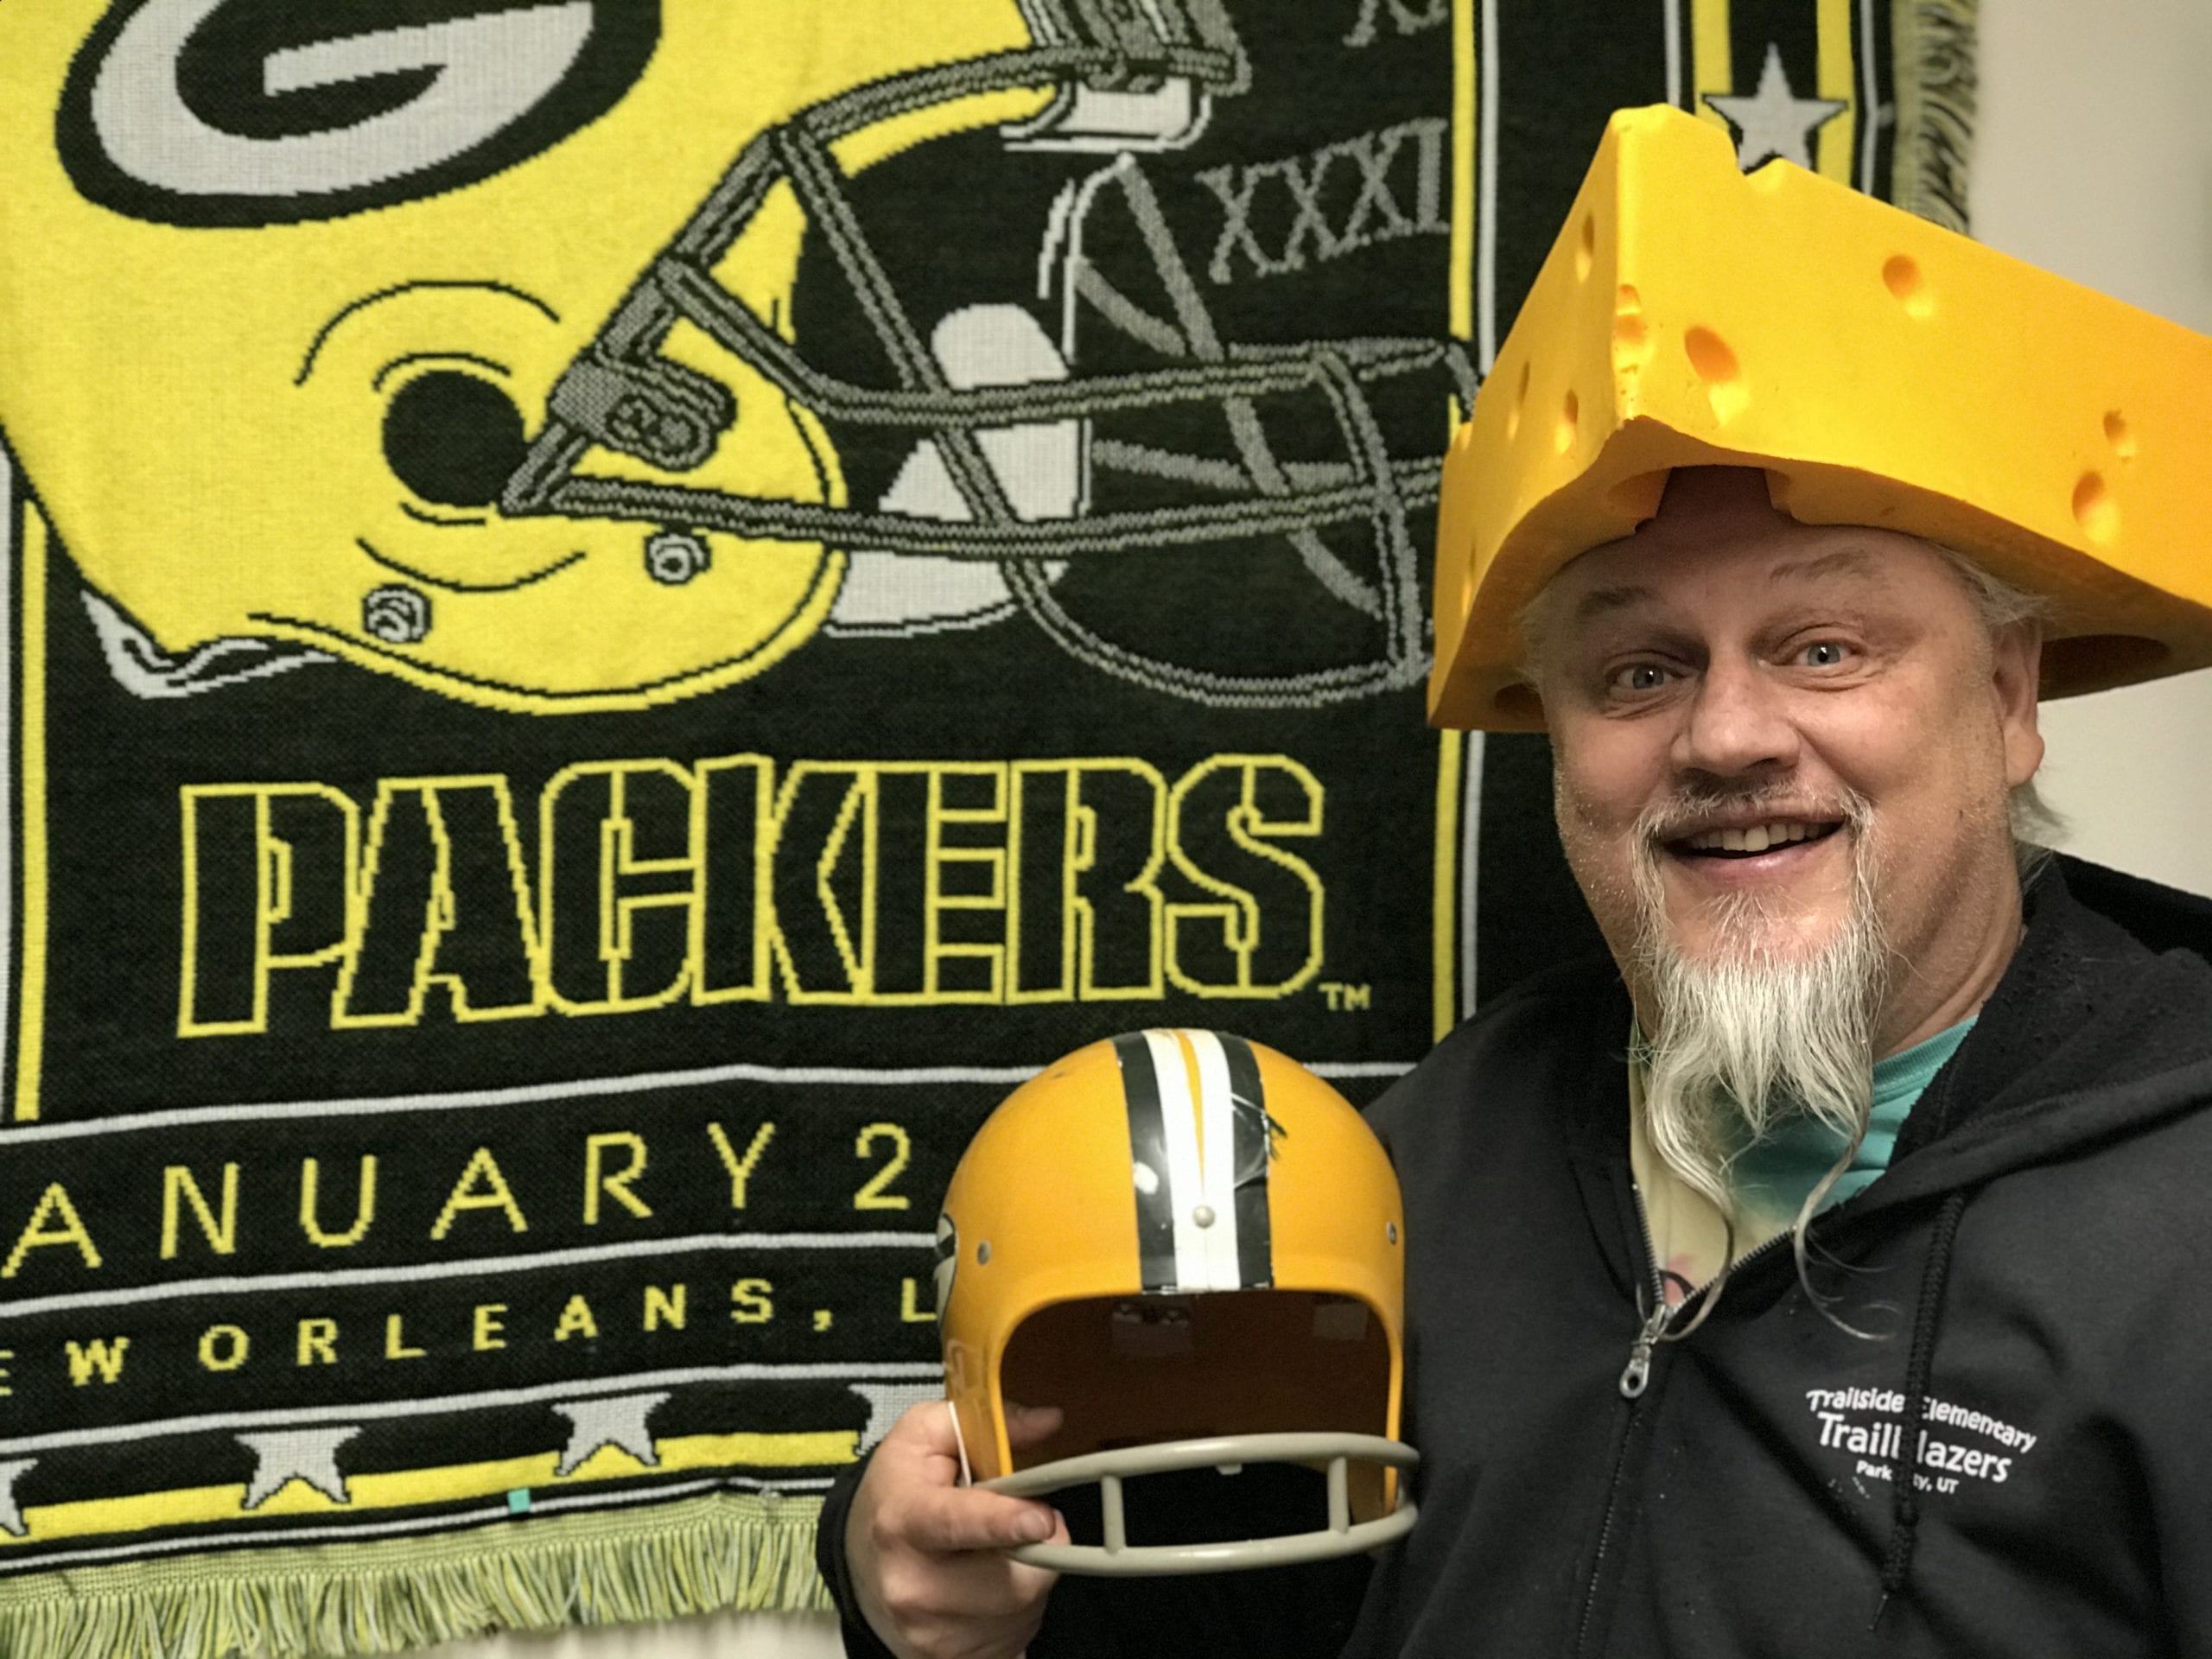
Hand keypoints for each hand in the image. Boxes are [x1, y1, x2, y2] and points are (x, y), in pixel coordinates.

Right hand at [848, 1401, 1070, 1658]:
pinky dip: (1016, 1612)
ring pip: (1025, 1608)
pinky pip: (1017, 1637)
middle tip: (1017, 1526)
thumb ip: (986, 1421)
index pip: (956, 1523)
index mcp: (904, 1521)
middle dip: (1036, 1547)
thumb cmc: (900, 1492)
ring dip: (1028, 1578)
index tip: (1039, 1518)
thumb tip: (1048, 1422)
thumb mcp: (925, 1435)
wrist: (861, 1562)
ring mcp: (931, 1635)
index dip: (1003, 1521)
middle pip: (1014, 1578)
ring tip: (992, 1556)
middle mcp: (912, 1586)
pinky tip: (987, 1590)